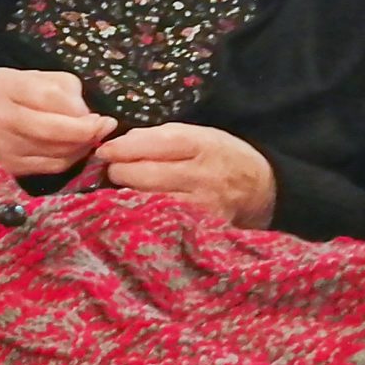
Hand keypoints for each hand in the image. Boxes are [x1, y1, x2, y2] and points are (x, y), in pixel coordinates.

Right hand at [0, 68, 117, 175]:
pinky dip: (67, 160)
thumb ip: (55, 86)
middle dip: (87, 132)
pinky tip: (71, 150)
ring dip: (80, 147)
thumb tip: (86, 112)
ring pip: (56, 152)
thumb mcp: (18, 77)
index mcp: (2, 86)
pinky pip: (49, 167)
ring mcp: (1, 146)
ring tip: (87, 137)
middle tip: (103, 128)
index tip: (96, 113)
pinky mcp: (7, 167)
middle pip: (55, 130)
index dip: (80, 109)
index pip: (51, 97)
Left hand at [96, 123, 276, 227]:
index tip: (104, 150)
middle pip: (145, 176)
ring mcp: (201, 208)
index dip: (122, 148)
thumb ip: (158, 137)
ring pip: (147, 200)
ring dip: (127, 194)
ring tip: (124, 187)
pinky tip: (136, 207)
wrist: (260, 190)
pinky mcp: (199, 230)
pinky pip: (159, 221)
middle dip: (120, 171)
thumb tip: (118, 143)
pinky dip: (142, 212)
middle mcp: (203, 178)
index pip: (154, 145)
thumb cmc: (220, 157)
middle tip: (113, 170)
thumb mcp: (198, 135)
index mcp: (202, 146)